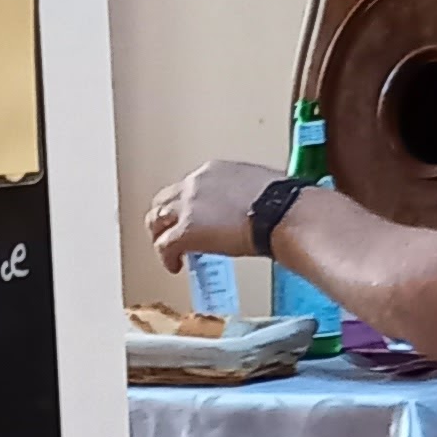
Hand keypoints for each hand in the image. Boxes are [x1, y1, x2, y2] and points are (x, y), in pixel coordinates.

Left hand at [146, 159, 279, 267]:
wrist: (280, 212)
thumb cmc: (281, 201)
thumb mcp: (256, 185)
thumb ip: (240, 194)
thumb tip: (245, 208)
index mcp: (213, 171)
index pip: (188, 187)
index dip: (186, 205)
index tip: (192, 217)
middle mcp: (195, 184)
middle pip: (164, 201)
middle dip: (164, 219)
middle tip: (169, 234)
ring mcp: (187, 207)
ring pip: (156, 221)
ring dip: (160, 236)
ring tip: (168, 251)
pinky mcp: (186, 231)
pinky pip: (164, 246)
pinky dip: (166, 258)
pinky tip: (175, 265)